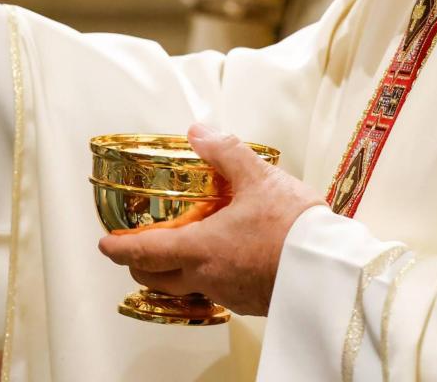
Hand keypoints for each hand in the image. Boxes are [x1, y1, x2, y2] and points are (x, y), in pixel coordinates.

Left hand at [97, 124, 322, 315]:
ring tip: (183, 249)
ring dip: (175, 272)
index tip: (105, 244)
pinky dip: (209, 276)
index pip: (145, 253)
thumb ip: (225, 152)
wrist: (331, 271)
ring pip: (187, 287)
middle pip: (157, 278)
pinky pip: (217, 292)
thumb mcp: (259, 178)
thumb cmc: (294, 228)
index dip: (119, 249)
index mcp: (200, 249)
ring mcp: (229, 294)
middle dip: (140, 265)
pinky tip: (227, 258)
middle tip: (137, 249)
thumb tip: (198, 132)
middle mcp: (208, 277)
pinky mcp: (252, 303)